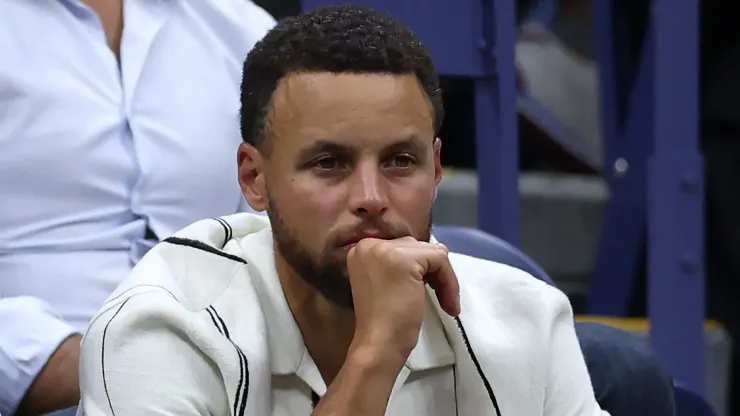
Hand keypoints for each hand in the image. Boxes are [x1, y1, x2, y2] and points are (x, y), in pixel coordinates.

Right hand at [346, 237, 459, 366]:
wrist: (378, 344)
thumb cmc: (384, 321)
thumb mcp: (388, 282)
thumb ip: (401, 264)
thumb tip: (436, 251)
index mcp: (362, 249)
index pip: (404, 247)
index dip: (421, 268)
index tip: (426, 291)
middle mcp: (369, 244)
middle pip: (418, 246)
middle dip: (433, 272)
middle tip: (440, 299)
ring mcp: (385, 249)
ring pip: (432, 251)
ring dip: (444, 278)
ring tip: (446, 304)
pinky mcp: (404, 259)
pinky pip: (440, 259)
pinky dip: (449, 282)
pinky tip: (447, 304)